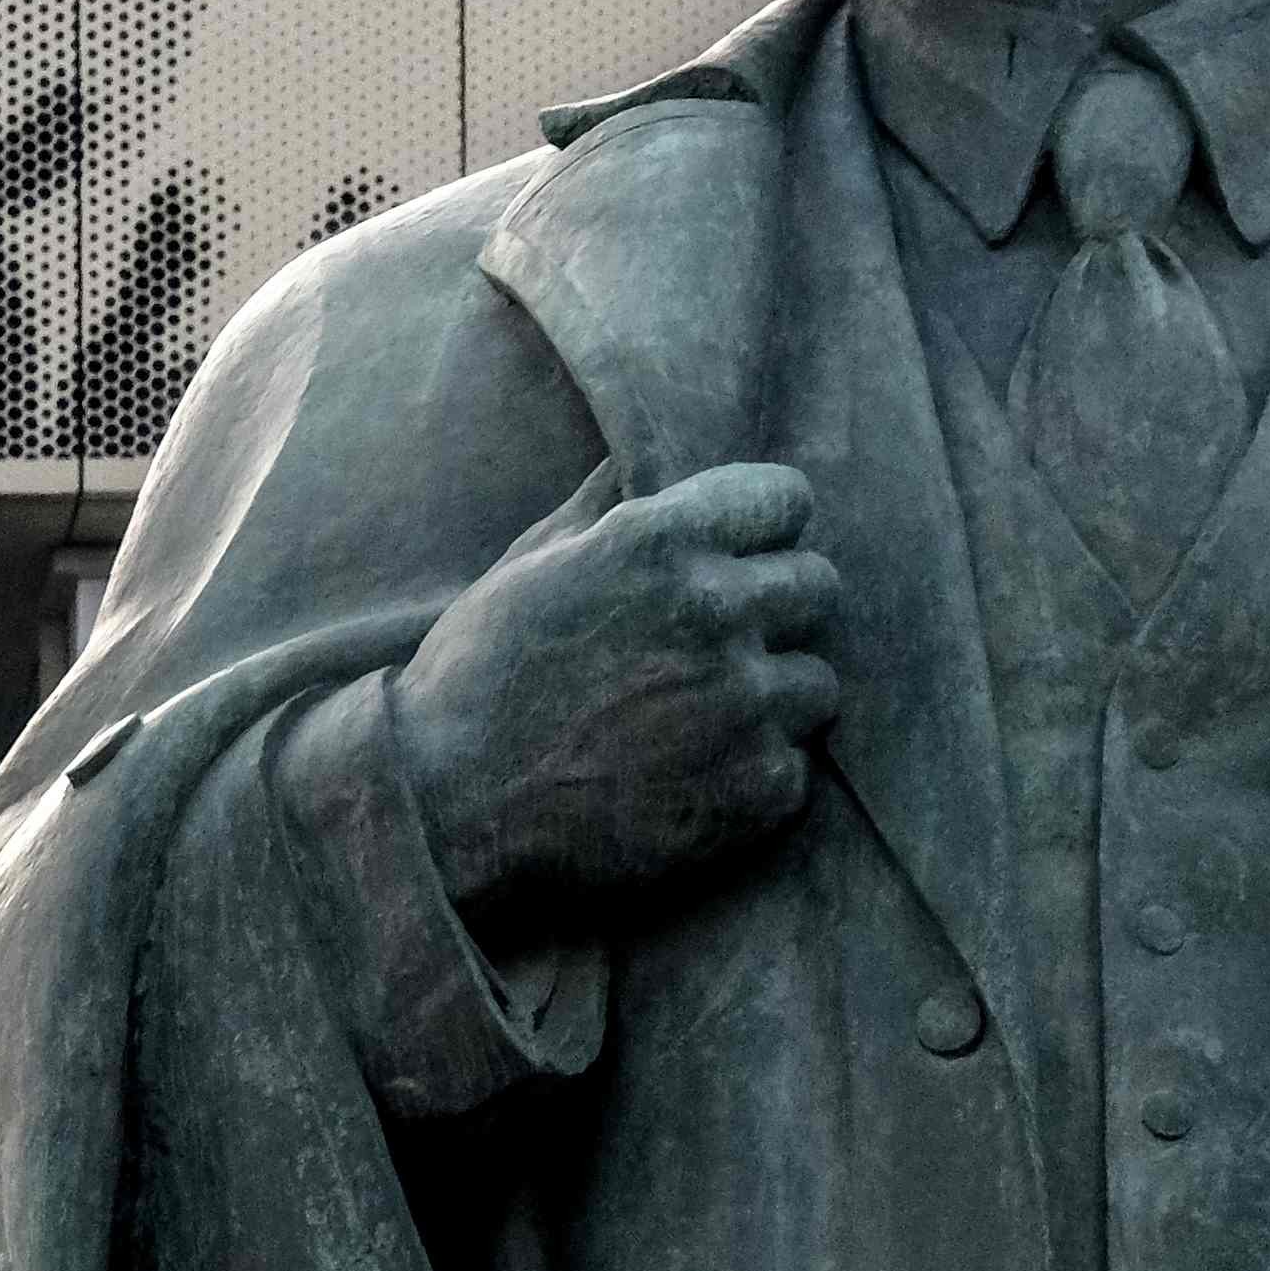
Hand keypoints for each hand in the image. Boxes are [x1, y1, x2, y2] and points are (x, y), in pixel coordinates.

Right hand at [391, 459, 842, 924]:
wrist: (450, 808)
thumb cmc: (478, 676)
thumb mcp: (527, 566)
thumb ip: (602, 508)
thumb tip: (634, 462)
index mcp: (659, 541)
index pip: (785, 500)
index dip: (763, 528)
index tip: (742, 556)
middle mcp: (716, 612)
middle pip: (819, 585)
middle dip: (777, 610)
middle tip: (718, 647)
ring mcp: (745, 704)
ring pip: (816, 684)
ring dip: (772, 700)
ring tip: (701, 722)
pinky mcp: (759, 788)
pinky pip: (794, 768)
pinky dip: (754, 776)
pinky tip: (689, 781)